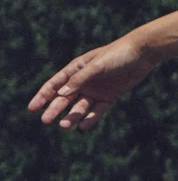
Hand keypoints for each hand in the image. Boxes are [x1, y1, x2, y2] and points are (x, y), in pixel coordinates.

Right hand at [28, 36, 155, 129]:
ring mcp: (96, 90)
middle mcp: (84, 81)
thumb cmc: (116, 55)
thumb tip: (60, 94)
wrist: (141, 54)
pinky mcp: (110, 97)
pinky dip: (91, 119)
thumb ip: (79, 80)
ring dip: (72, 116)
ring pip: (80, 107)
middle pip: (65, 99)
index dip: (43, 96)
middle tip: (46, 121)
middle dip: (54, 109)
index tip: (32, 108)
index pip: (55, 84)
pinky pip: (98, 110)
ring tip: (64, 126)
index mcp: (76, 69)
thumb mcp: (96, 66)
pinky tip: (83, 126)